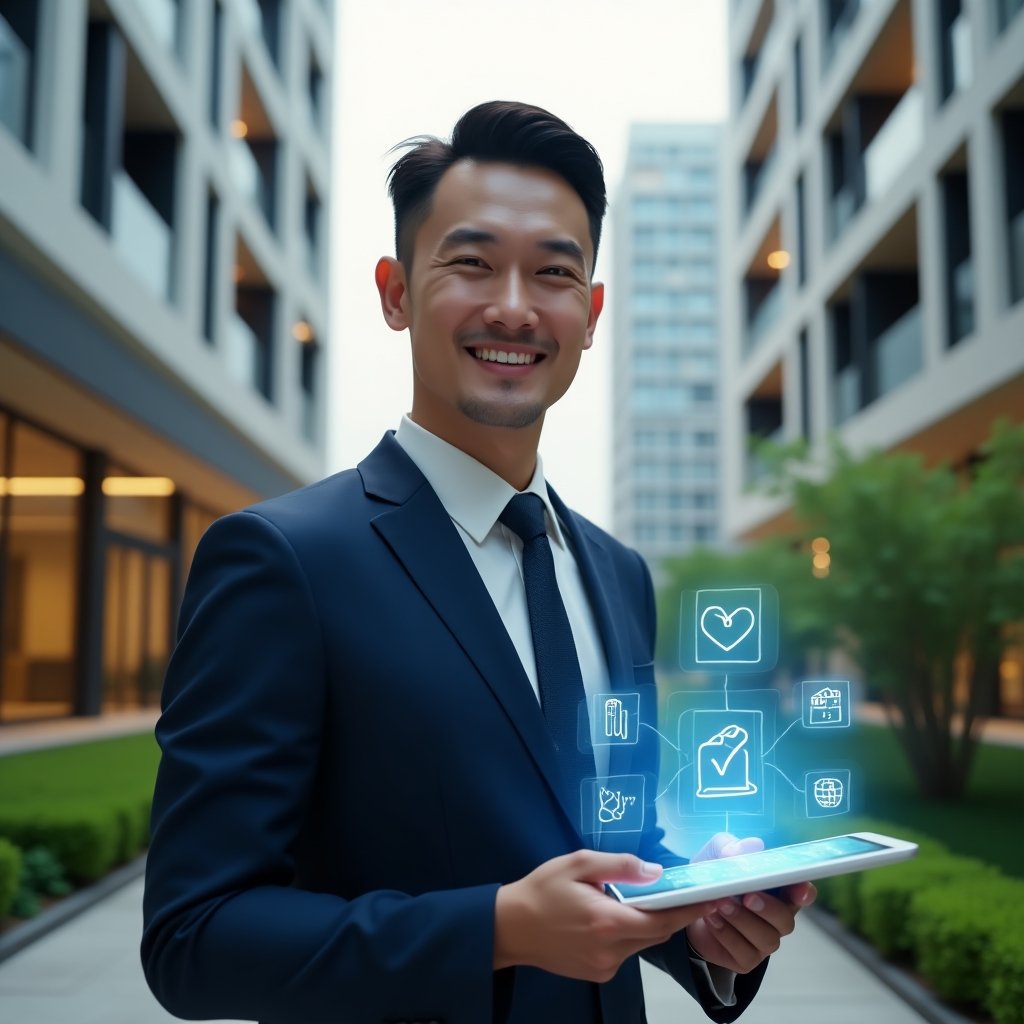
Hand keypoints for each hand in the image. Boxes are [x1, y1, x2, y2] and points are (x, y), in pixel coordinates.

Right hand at [493, 851, 715, 981]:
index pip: (662, 921)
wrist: (509, 928)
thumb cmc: (542, 890)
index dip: (688, 911)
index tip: (709, 898)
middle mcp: (611, 951)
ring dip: (647, 923)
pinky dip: (629, 934)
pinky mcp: (597, 974)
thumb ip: (619, 866)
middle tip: (679, 892)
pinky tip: (612, 917)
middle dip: (669, 913)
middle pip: (655, 934)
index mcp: (607, 922)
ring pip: (641, 944)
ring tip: (640, 900)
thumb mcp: (578, 864)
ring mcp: (604, 967)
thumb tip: (655, 871)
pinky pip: (625, 952)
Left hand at [685, 833, 815, 973]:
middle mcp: (776, 919)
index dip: (804, 892)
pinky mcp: (746, 960)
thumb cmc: (713, 878)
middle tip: (747, 897)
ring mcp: (763, 942)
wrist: (687, 907)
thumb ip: (729, 848)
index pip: (802, 893)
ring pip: (766, 939)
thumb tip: (747, 847)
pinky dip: (726, 935)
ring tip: (720, 904)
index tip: (800, 889)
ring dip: (742, 920)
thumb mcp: (715, 856)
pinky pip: (744, 953)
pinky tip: (712, 919)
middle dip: (768, 908)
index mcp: (778, 891)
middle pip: (786, 920)